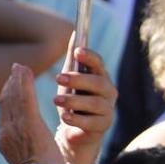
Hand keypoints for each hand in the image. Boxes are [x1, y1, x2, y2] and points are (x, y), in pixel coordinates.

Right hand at [0, 63, 61, 163]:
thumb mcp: (25, 161)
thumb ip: (22, 151)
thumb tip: (24, 152)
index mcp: (4, 140)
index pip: (4, 112)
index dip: (7, 96)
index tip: (12, 85)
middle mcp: (6, 130)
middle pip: (6, 101)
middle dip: (10, 84)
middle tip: (16, 69)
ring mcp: (16, 125)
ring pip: (14, 96)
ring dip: (17, 79)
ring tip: (20, 67)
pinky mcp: (29, 121)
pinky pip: (25, 96)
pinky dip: (24, 82)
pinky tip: (26, 71)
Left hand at [53, 43, 117, 163]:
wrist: (76, 130)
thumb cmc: (74, 99)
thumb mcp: (70, 78)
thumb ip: (73, 58)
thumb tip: (75, 33)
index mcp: (100, 76)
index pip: (99, 63)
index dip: (90, 57)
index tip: (77, 51)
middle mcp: (108, 91)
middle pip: (98, 82)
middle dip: (78, 79)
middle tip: (58, 77)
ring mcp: (108, 109)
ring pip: (95, 103)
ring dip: (74, 101)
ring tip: (56, 100)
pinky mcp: (103, 126)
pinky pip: (92, 123)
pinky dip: (77, 119)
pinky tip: (65, 117)